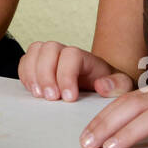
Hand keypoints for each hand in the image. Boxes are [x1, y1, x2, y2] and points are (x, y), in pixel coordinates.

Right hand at [18, 41, 132, 100]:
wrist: (102, 86)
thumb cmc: (110, 86)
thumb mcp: (121, 87)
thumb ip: (117, 85)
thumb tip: (101, 85)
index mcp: (86, 57)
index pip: (71, 55)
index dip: (66, 75)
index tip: (69, 98)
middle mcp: (66, 53)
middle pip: (49, 48)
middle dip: (46, 74)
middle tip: (51, 98)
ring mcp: (51, 57)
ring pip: (35, 51)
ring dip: (32, 74)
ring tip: (39, 95)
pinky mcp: (39, 66)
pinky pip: (25, 61)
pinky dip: (25, 75)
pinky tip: (33, 91)